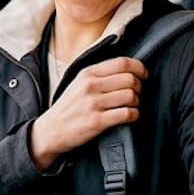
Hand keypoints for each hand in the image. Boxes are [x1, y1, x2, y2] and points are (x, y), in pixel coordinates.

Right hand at [29, 57, 146, 170]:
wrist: (50, 131)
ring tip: (131, 106)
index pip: (122, 63)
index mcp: (88, 73)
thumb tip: (127, 70)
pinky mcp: (97, 121)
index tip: (143, 75)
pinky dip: (134, 115)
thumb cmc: (68, 108)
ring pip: (131, 96)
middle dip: (139, 87)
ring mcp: (94, 103)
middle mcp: (91, 85)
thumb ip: (99, 75)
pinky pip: (127, 114)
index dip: (139, 68)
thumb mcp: (78, 83)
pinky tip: (130, 117)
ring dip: (137, 102)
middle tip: (137, 94)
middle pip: (130, 79)